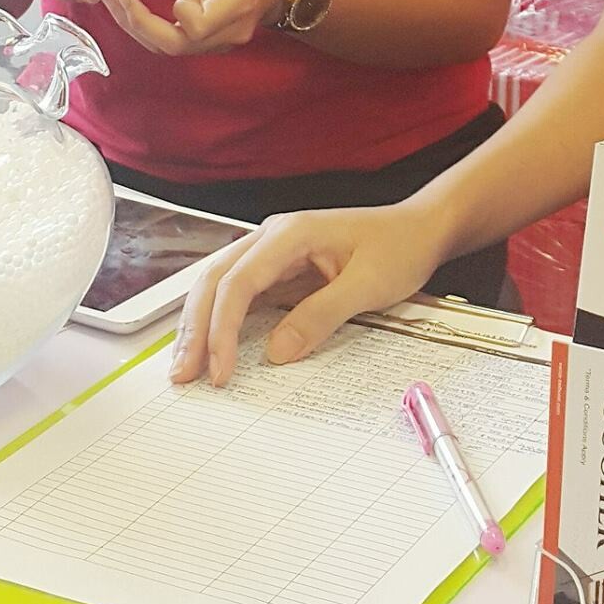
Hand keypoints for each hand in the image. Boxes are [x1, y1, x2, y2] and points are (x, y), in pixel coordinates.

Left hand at [109, 0, 303, 57]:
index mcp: (236, 3)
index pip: (194, 25)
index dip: (163, 12)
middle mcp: (231, 32)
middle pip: (174, 45)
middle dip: (137, 23)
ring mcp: (224, 43)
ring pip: (172, 47)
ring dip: (141, 27)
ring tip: (122, 1)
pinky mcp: (215, 45)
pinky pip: (178, 44)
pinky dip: (154, 29)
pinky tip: (141, 9)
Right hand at [169, 199, 447, 386]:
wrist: (420, 229)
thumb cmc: (400, 247)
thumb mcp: (369, 285)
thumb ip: (321, 315)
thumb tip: (276, 352)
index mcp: (291, 233)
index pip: (239, 281)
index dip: (222, 328)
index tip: (220, 369)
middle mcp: (272, 237)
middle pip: (215, 280)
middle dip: (194, 329)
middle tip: (183, 374)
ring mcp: (273, 252)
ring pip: (219, 286)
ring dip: (200, 325)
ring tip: (185, 367)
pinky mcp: (279, 269)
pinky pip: (240, 294)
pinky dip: (221, 321)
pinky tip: (211, 348)